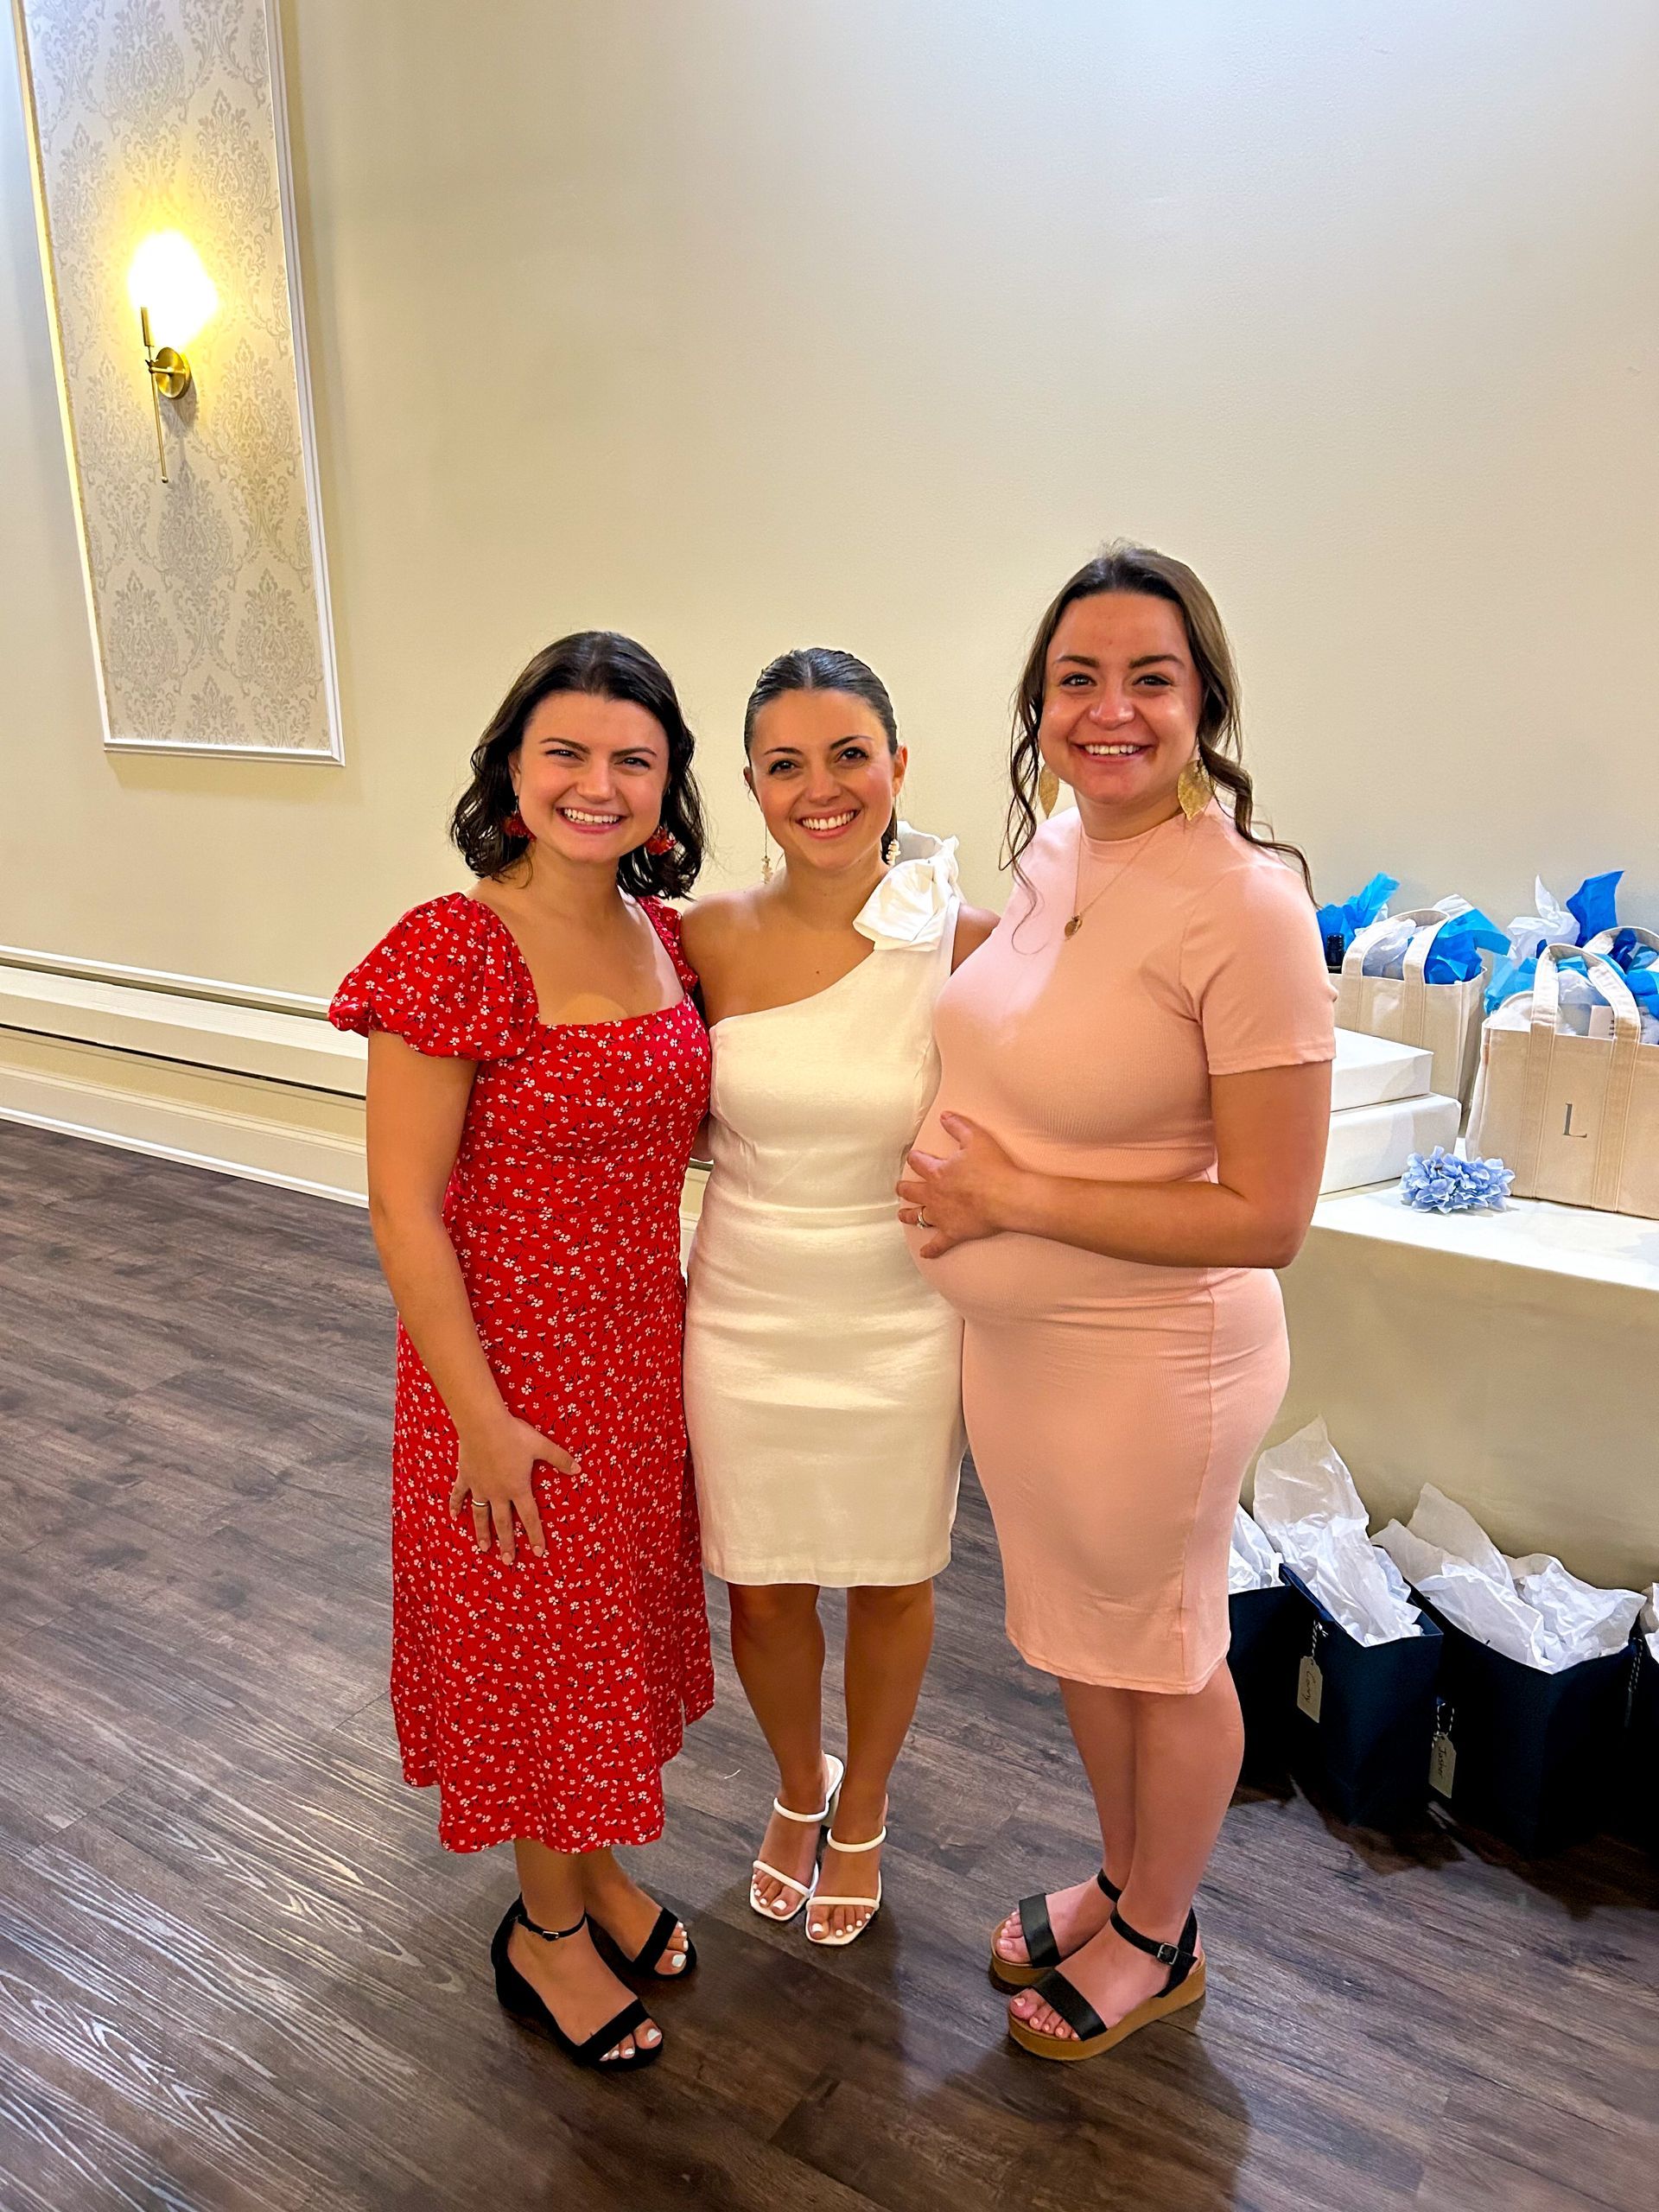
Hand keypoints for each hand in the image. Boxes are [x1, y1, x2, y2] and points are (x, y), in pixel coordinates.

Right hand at [449, 1414, 578, 1563]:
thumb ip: (560, 1459)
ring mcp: (480, 1486)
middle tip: (508, 1561)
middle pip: (504, 1523)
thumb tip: (579, 1469)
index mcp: (518, 1488)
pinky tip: (453, 1516)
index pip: (530, 1517)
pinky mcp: (466, 1476)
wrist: (483, 1424)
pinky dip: (455, 1505)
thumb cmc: (514, 1435)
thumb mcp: (541, 1446)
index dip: (536, 1535)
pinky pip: (459, 1494)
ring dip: (482, 1532)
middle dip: (508, 1543)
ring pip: (481, 1515)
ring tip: (484, 1548)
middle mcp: (498, 1493)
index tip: (538, 1553)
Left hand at [897, 1112, 1022, 1256]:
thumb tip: (944, 1115)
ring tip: (902, 1214)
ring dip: (909, 1215)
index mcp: (937, 1172)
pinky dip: (931, 1249)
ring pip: (918, 1217)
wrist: (1007, 1197)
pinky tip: (924, 1253)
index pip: (918, 1162)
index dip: (915, 1158)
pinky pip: (938, 1244)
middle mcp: (934, 1195)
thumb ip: (958, 1125)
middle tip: (900, 1188)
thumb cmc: (993, 1167)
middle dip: (904, 1189)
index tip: (913, 1157)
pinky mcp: (953, 1233)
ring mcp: (942, 1216)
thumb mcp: (976, 1138)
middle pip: (912, 1191)